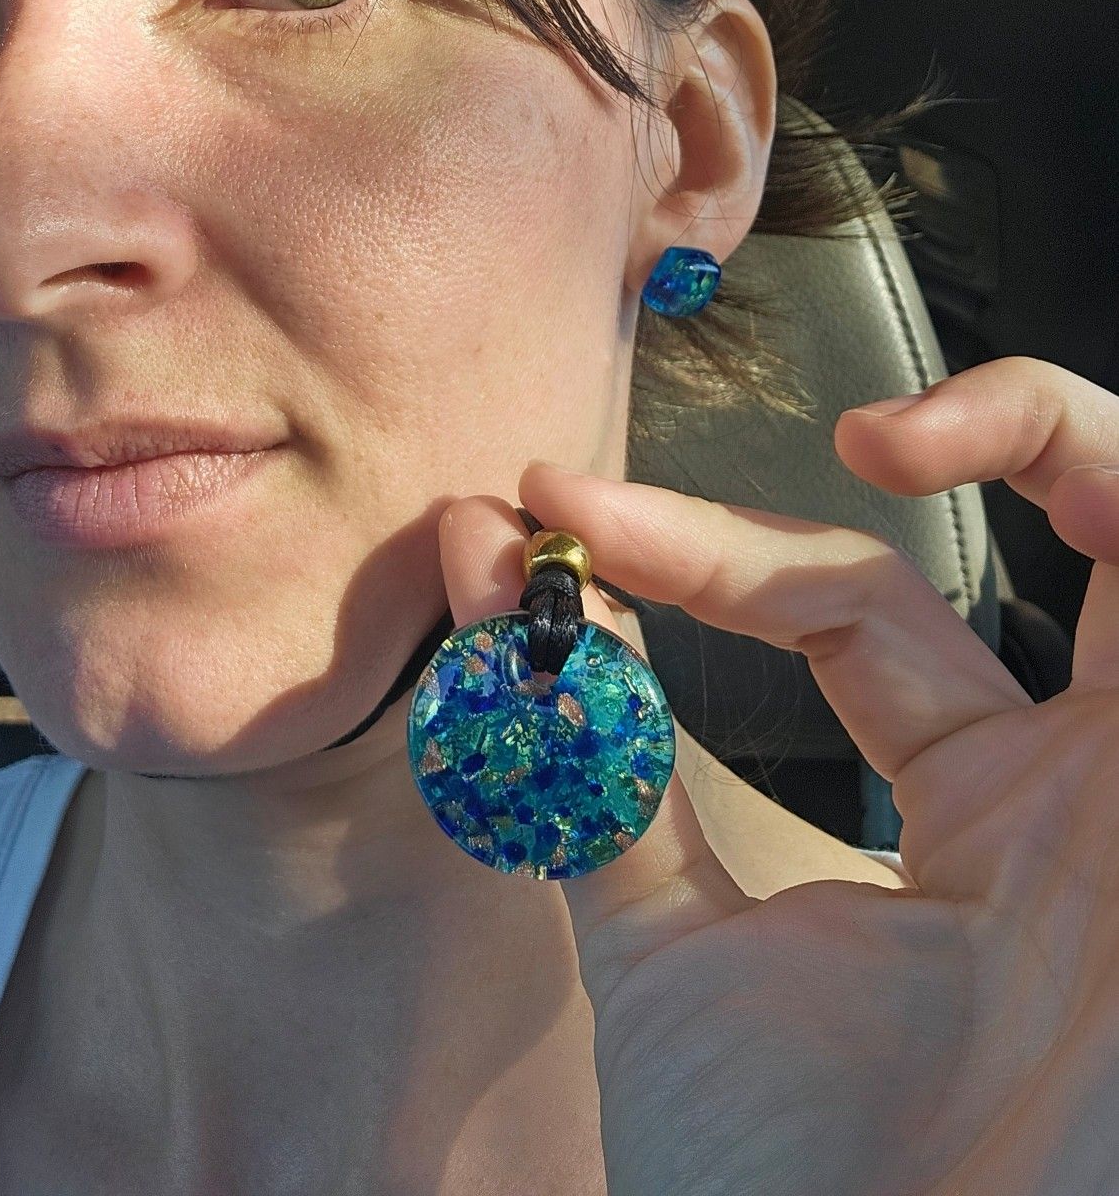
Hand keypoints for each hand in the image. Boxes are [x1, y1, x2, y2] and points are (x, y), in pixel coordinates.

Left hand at [438, 357, 1118, 1195]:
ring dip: (1039, 425)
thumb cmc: (799, 1177)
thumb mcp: (667, 944)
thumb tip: (490, 560)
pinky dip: (1104, 475)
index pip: (838, 604)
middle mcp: (1078, 779)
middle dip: (951, 430)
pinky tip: (978, 456)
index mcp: (973, 809)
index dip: (695, 547)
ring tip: (885, 436)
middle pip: (1040, 527)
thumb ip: (594, 762)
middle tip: (813, 431)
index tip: (548, 507)